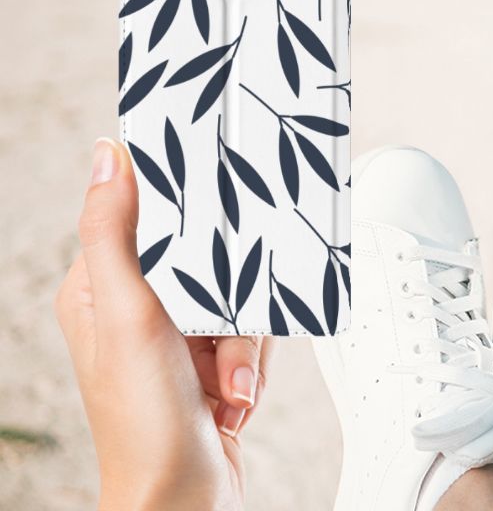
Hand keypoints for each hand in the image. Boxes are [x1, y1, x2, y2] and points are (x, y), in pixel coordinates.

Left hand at [55, 138, 273, 510]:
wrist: (185, 499)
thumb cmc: (144, 424)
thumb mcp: (128, 316)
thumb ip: (113, 234)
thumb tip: (107, 157)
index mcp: (100, 287)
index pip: (143, 217)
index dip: (182, 211)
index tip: (213, 204)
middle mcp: (137, 307)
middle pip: (205, 257)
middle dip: (227, 302)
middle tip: (218, 335)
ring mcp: (176, 335)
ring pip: (236, 295)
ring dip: (241, 342)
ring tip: (226, 381)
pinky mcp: (210, 357)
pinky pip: (251, 330)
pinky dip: (251, 362)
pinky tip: (234, 393)